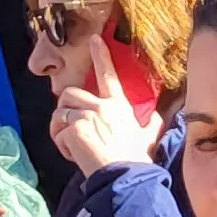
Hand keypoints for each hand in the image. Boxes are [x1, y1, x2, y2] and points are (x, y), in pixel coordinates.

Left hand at [52, 42, 155, 175]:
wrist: (126, 176)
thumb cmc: (136, 159)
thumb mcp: (148, 137)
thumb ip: (151, 124)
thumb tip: (159, 117)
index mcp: (118, 105)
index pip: (109, 75)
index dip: (101, 55)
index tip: (95, 39)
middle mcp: (102, 106)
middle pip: (69, 93)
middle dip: (64, 109)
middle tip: (71, 128)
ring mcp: (87, 115)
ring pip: (59, 112)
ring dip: (60, 129)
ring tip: (73, 145)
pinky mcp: (75, 128)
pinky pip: (57, 132)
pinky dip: (61, 145)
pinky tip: (74, 154)